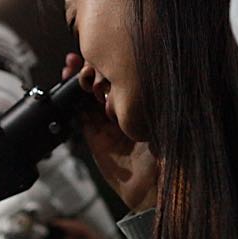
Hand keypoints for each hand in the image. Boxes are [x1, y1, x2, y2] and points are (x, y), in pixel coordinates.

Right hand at [62, 53, 157, 211]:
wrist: (154, 187)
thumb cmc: (168, 153)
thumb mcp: (164, 118)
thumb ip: (154, 99)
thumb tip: (154, 68)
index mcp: (143, 107)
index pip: (124, 81)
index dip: (113, 66)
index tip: (106, 52)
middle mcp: (125, 114)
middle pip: (104, 85)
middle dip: (93, 68)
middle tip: (86, 56)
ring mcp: (109, 126)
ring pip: (89, 97)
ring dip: (79, 80)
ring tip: (73, 63)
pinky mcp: (95, 139)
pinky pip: (81, 115)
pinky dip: (73, 100)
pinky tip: (69, 82)